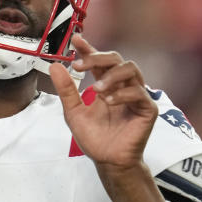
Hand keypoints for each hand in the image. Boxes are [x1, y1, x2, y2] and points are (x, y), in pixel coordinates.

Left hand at [49, 34, 157, 169]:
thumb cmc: (94, 137)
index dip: (88, 48)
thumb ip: (66, 90)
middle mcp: (122, 85)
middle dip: (97, 58)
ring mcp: (137, 95)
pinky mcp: (147, 109)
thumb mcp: (73, 112)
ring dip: (111, 75)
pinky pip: (139, 93)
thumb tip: (54, 66)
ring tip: (96, 90)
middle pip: (116, 58)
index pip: (98, 60)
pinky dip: (122, 94)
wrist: (107, 161)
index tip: (75, 40)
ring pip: (131, 69)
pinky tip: (108, 102)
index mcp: (105, 84)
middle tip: (80, 66)